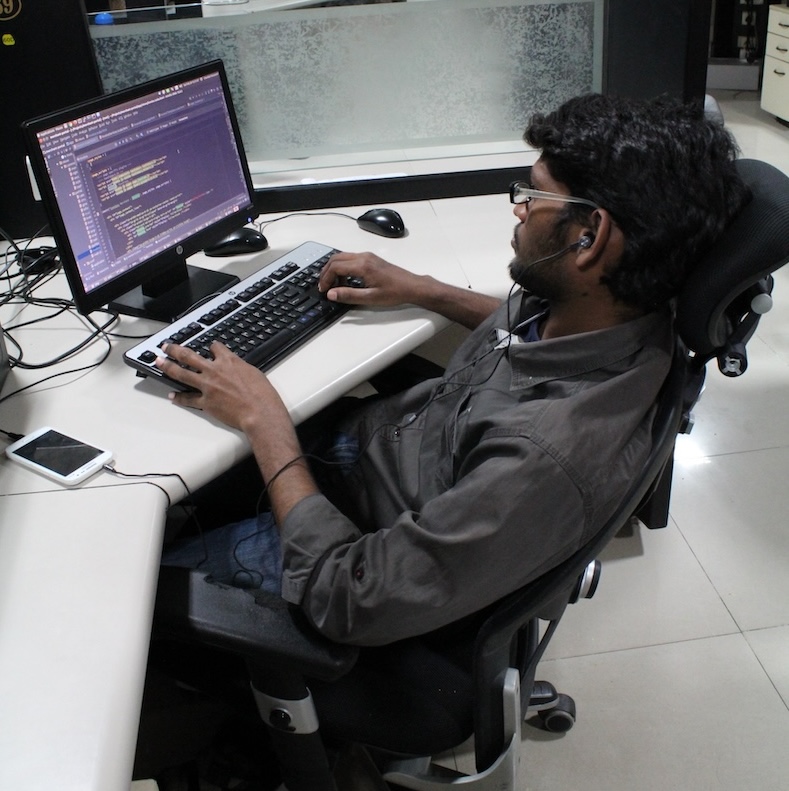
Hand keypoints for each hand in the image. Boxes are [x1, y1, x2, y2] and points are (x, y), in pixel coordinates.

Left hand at [156, 342, 318, 520]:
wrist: (260, 412)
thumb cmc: (262, 395)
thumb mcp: (254, 373)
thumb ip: (241, 368)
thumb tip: (236, 368)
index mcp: (229, 361)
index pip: (215, 347)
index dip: (211, 346)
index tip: (209, 346)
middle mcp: (214, 371)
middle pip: (189, 356)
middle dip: (175, 349)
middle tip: (167, 346)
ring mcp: (207, 387)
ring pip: (182, 373)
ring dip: (168, 366)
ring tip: (159, 362)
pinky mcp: (205, 403)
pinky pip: (188, 399)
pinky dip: (179, 398)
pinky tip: (171, 396)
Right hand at [318, 251, 424, 307]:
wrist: (412, 286)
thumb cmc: (395, 292)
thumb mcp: (371, 298)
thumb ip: (349, 295)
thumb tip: (331, 294)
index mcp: (363, 265)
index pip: (335, 267)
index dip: (326, 279)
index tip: (323, 290)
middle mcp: (364, 257)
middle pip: (336, 259)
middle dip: (326, 272)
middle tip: (324, 287)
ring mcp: (367, 256)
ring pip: (342, 257)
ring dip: (334, 269)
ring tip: (333, 286)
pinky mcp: (371, 259)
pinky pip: (350, 259)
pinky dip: (342, 268)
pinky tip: (345, 281)